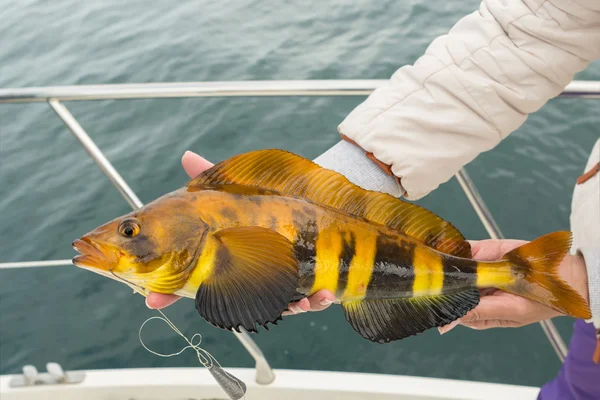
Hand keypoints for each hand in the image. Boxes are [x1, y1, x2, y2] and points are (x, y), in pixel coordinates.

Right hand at [145, 151, 336, 313]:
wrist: (313, 206)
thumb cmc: (267, 203)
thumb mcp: (239, 190)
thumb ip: (215, 179)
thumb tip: (188, 155)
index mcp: (226, 260)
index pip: (191, 281)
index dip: (168, 294)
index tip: (152, 299)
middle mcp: (249, 277)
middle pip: (235, 302)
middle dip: (229, 309)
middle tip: (227, 308)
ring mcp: (279, 284)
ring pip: (277, 306)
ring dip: (287, 308)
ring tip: (295, 302)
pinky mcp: (309, 285)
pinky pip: (313, 301)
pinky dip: (318, 301)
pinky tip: (323, 294)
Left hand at [438, 239, 589, 333]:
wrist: (563, 274)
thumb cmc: (539, 300)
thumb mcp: (510, 311)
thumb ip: (478, 312)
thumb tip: (447, 325)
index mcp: (480, 311)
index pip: (452, 308)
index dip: (439, 302)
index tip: (427, 298)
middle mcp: (476, 290)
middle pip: (449, 285)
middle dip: (438, 281)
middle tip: (424, 279)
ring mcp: (480, 269)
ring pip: (453, 265)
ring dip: (444, 262)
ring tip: (432, 263)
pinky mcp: (485, 250)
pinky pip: (466, 249)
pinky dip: (455, 248)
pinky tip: (446, 248)